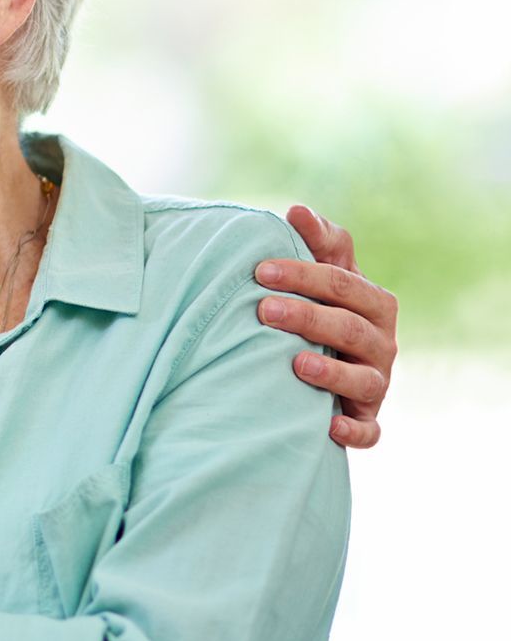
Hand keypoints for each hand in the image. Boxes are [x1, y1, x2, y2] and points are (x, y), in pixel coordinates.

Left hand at [255, 205, 398, 448]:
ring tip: (296, 363)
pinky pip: (370, 430)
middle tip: (263, 309)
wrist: (326, 364)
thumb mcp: (321, 272)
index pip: (342, 282)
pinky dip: (354, 430)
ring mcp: (376, 382)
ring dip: (332, 372)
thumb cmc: (320, 307)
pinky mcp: (367, 418)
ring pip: (365, 379)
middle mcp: (381, 342)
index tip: (259, 269)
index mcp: (373, 302)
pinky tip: (329, 426)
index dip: (303, 273)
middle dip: (309, 317)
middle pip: (350, 327)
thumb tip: (297, 210)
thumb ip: (316, 241)